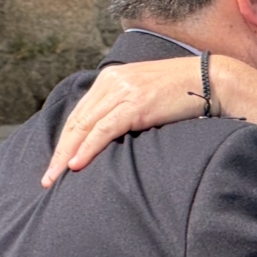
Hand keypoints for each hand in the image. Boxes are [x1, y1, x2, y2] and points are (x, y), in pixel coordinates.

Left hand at [41, 55, 256, 186]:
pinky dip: (87, 148)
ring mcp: (123, 91)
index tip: (56, 161)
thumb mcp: (147, 95)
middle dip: (59, 151)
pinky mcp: (135, 104)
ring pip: (84, 127)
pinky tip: (76, 164)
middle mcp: (112, 82)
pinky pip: (103, 130)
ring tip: (55, 177)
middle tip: (47, 177)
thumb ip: (127, 107)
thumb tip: (113, 133)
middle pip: (77, 121)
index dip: (66, 139)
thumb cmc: (183, 92)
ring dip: (66, 154)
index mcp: (112, 79)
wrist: (210, 80)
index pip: (81, 113)